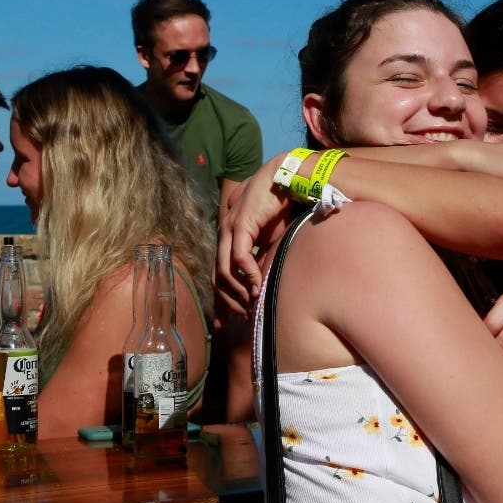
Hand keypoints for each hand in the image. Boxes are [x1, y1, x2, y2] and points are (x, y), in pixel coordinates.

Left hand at [216, 155, 295, 315]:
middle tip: (242, 317)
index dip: (220, 300)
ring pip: (225, 271)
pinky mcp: (240, 225)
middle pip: (217, 277)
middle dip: (227, 302)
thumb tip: (261, 286)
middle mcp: (223, 234)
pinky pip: (239, 258)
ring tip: (253, 303)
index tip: (223, 323)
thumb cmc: (280, 208)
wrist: (285, 179)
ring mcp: (228, 229)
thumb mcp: (270, 242)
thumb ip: (262, 260)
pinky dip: (248, 275)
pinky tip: (258, 286)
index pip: (218, 274)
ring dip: (239, 291)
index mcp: (228, 238)